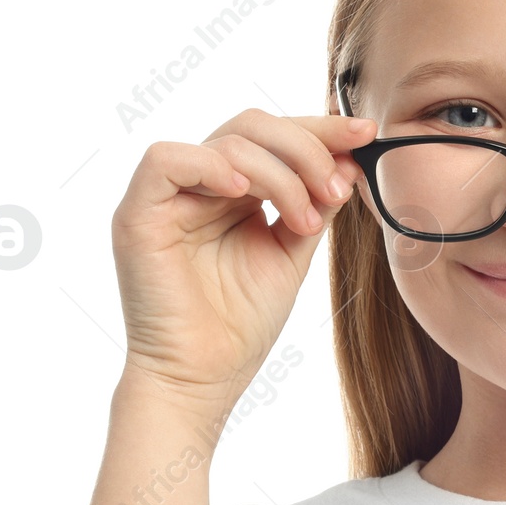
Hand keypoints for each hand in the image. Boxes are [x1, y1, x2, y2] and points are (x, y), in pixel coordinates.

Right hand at [111, 108, 375, 406]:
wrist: (203, 378)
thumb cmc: (240, 326)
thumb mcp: (291, 256)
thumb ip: (315, 207)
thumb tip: (349, 162)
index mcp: (232, 192)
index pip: (274, 138)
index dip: (321, 130)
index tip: (367, 135)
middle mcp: (198, 186)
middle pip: (251, 126)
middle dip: (307, 148)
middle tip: (337, 189)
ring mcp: (166, 198)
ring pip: (225, 142)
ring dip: (280, 174)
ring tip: (306, 221)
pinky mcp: (138, 214)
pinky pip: (166, 160)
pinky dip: (213, 166)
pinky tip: (246, 194)